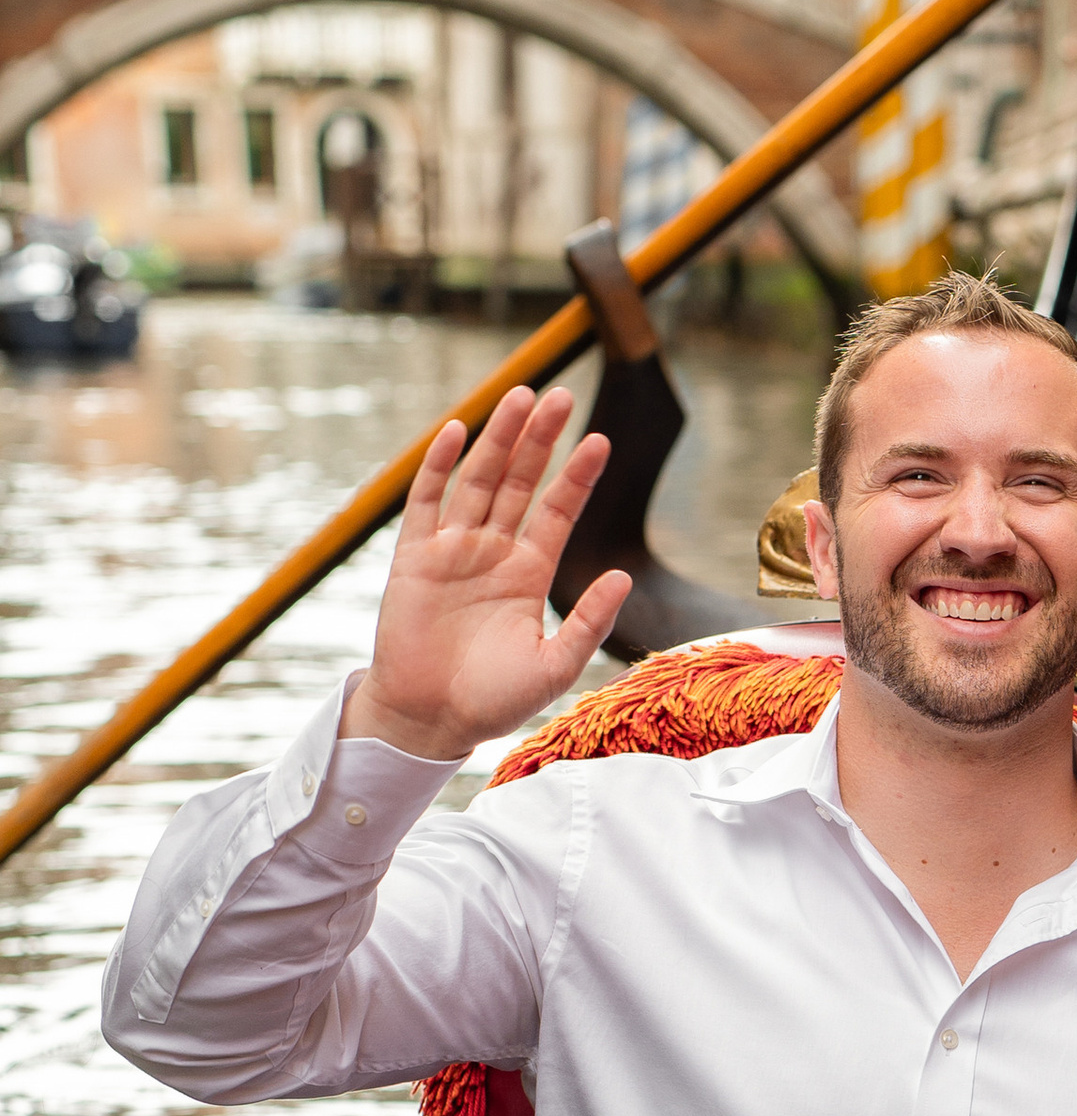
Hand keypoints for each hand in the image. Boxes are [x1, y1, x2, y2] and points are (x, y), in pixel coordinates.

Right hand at [344, 385, 630, 766]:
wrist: (430, 720)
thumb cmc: (494, 702)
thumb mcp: (554, 667)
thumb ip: (588, 622)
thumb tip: (623, 576)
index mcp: (529, 574)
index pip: (558, 512)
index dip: (577, 476)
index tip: (600, 441)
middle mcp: (493, 553)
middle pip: (520, 482)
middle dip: (540, 439)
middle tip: (560, 394)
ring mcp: (453, 550)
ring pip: (478, 481)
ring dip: (499, 438)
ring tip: (520, 395)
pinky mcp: (414, 557)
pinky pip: (426, 502)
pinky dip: (439, 466)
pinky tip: (458, 430)